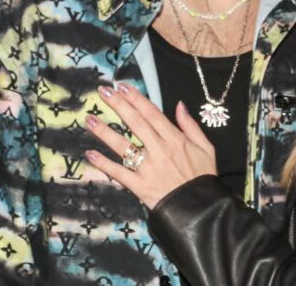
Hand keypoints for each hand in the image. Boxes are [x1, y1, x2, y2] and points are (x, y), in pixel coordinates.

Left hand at [84, 83, 216, 208]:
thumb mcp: (206, 148)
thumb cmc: (203, 177)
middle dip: (118, 105)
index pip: (151, 113)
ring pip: (123, 146)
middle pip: (135, 123)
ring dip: (104, 132)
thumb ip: (191, 125)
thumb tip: (179, 104)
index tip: (122, 86)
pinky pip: (119, 173)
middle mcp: (159, 149)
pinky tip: (90, 154)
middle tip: (103, 91)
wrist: (201, 209)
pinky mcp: (140, 186)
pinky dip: (104, 164)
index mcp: (175, 139)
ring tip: (89, 119)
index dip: (136, 99)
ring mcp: (148, 168)